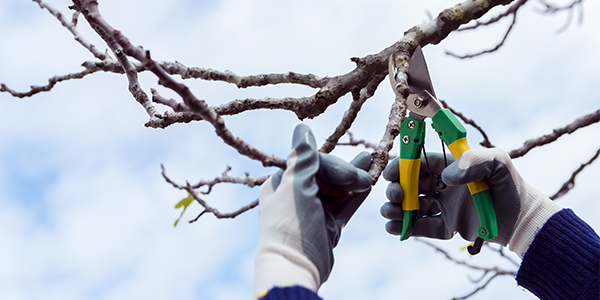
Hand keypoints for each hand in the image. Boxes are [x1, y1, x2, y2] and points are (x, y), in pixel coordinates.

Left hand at [253, 124, 371, 296]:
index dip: (333, 165)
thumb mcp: (296, 186)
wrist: (295, 267)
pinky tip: (370, 185)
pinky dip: (356, 196)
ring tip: (373, 163)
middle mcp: (297, 195)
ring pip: (338, 189)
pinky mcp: (328, 226)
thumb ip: (303, 158)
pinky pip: (345, 207)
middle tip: (368, 173)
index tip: (350, 173)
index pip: (312, 162)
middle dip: (347, 171)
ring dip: (355, 178)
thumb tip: (302, 128)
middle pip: (327, 174)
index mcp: (282, 183)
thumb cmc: (290, 224)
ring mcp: (314, 211)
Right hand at [380, 148, 559, 256]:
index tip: (391, 173)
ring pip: (413, 207)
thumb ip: (473, 160)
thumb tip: (446, 177)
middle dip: (397, 189)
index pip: (420, 163)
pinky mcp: (448, 227)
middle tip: (395, 196)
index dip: (402, 167)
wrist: (523, 220)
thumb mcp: (497, 162)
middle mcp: (444, 186)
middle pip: (411, 185)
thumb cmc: (510, 185)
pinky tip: (394, 228)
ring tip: (389, 213)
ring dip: (397, 209)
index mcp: (450, 167)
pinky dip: (407, 228)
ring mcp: (445, 207)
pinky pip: (424, 227)